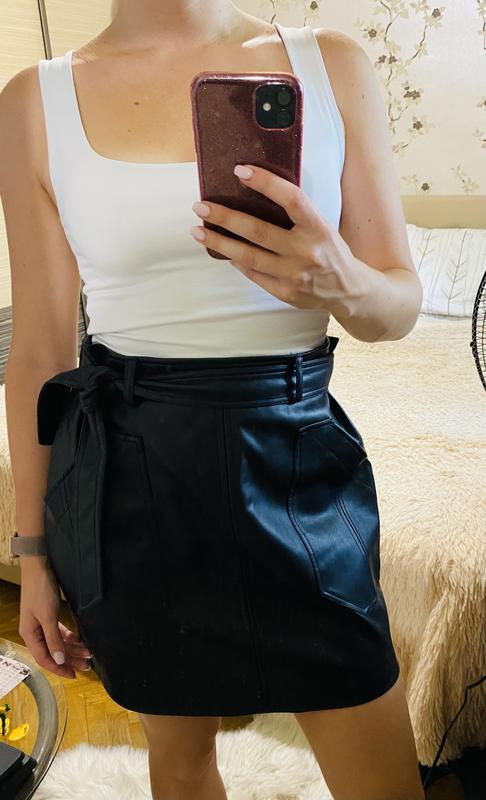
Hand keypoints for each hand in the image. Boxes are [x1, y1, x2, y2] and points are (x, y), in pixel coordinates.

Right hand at [18, 560, 91, 678]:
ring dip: (72, 649)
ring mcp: (41, 624)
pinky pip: (60, 633)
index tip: (74, 674)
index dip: (59, 668)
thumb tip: (59, 660)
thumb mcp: (48, 615)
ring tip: (88, 654)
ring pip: (58, 643)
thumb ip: (53, 639)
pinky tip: (80, 641)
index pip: (44, 659)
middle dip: (70, 660)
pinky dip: (70, 638)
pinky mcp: (48, 616)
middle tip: (87, 665)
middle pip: (53, 653)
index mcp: (30, 635)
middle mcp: (34, 632)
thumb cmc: (40, 590)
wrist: (40, 567)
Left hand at [189, 163, 365, 315]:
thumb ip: (296, 214)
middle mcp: (306, 251)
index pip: (291, 199)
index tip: (240, 171)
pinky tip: (221, 250)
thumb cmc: (330, 251)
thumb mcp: (323, 226)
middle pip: (258, 231)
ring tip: (197, 230)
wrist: (349, 290)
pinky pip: (253, 274)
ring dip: (219, 242)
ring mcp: (294, 274)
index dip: (266, 183)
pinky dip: (235, 261)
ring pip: (248, 256)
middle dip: (225, 217)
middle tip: (200, 206)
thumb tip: (254, 193)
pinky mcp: (285, 292)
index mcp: (319, 228)